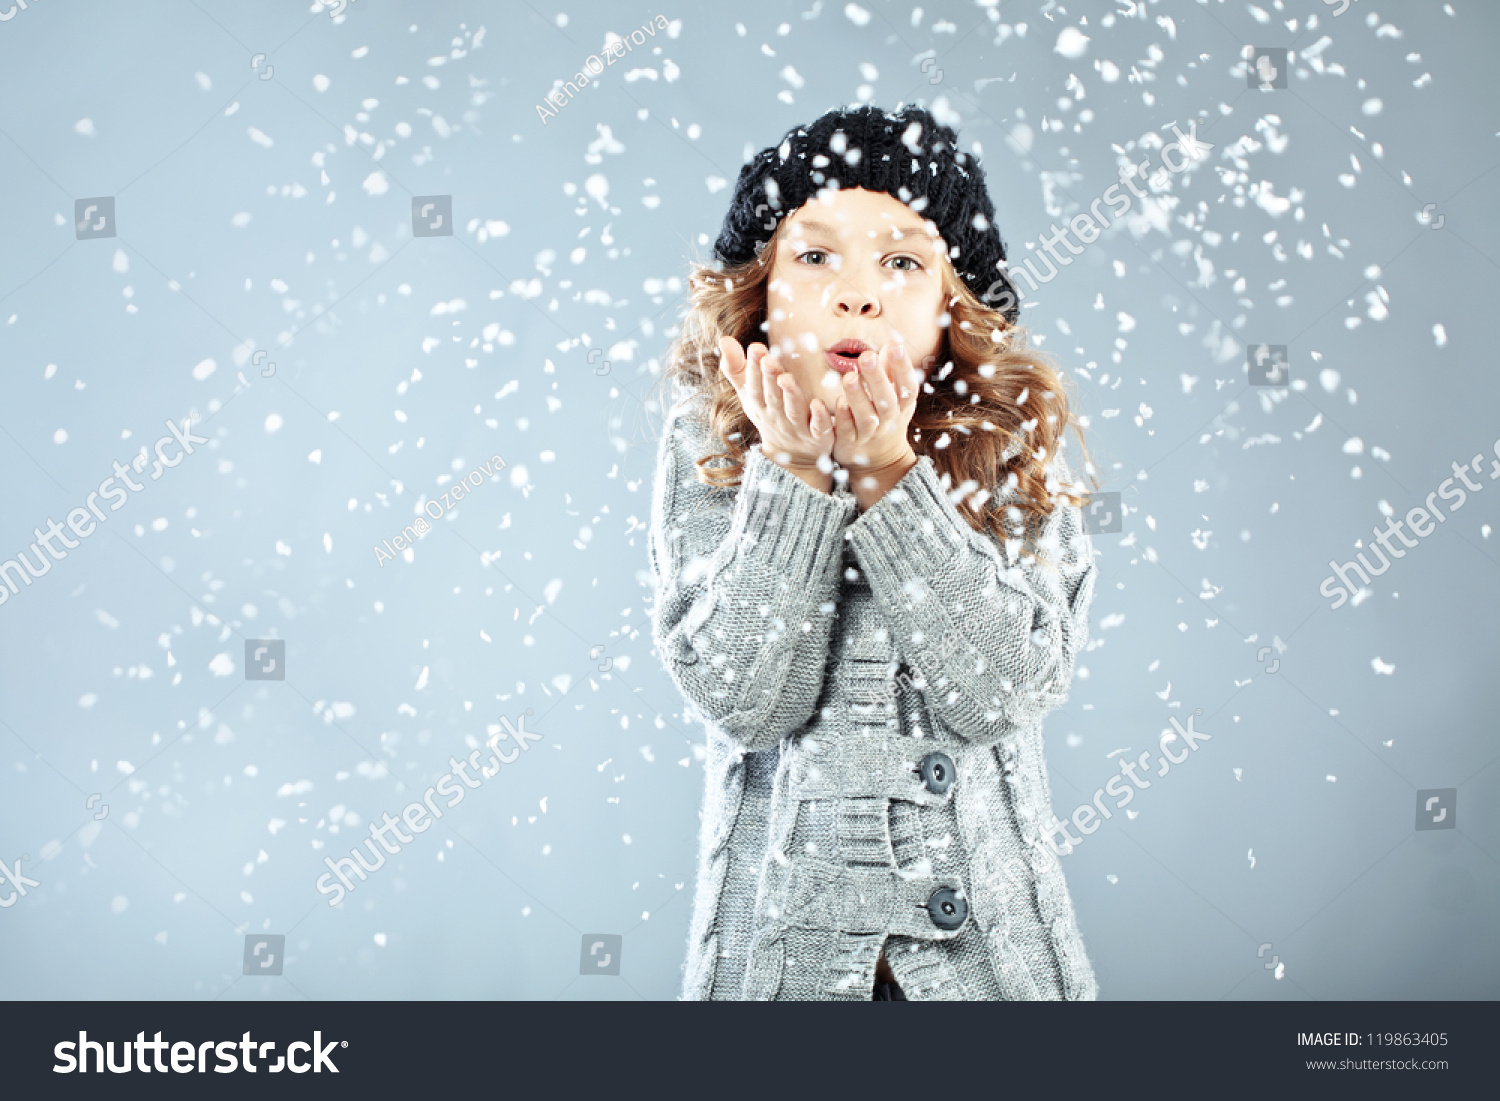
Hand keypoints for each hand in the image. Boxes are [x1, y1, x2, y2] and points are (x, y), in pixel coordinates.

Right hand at [718, 336, 834, 488]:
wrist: (792, 456)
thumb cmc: (769, 414)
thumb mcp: (750, 393)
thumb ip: (737, 367)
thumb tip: (723, 339)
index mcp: (759, 405)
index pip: (754, 386)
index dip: (754, 368)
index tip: (755, 347)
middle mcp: (776, 416)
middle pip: (772, 396)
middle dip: (769, 378)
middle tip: (768, 358)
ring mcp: (797, 428)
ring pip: (793, 411)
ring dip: (790, 395)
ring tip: (787, 378)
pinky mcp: (818, 437)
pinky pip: (819, 428)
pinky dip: (819, 418)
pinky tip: (819, 404)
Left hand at [831, 343, 921, 471]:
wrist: (879, 457)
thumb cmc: (885, 414)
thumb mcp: (894, 394)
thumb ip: (890, 370)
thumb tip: (892, 342)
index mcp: (902, 405)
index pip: (907, 385)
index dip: (902, 367)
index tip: (895, 346)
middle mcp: (889, 419)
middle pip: (886, 400)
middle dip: (877, 378)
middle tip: (867, 356)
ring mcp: (870, 433)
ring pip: (866, 417)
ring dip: (858, 397)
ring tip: (849, 377)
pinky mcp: (850, 442)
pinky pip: (847, 431)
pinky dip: (844, 418)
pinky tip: (838, 403)